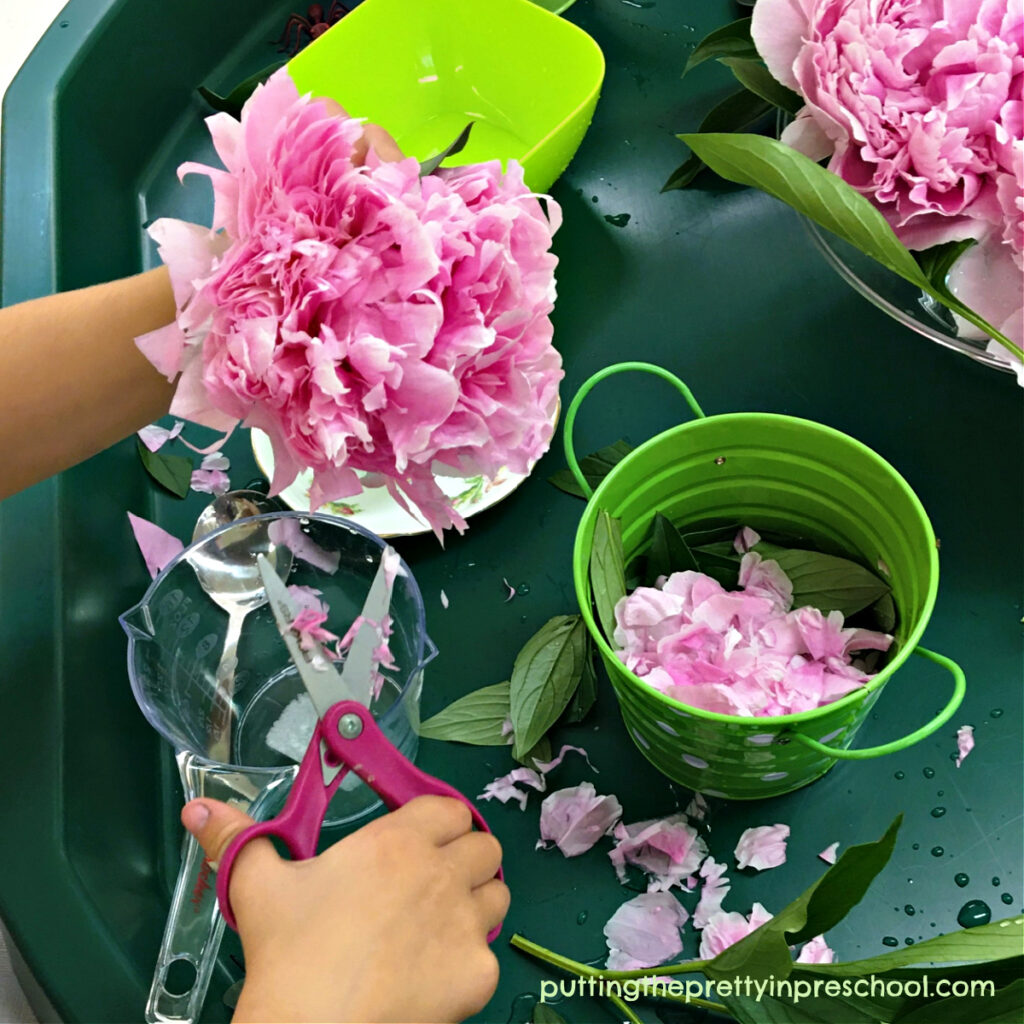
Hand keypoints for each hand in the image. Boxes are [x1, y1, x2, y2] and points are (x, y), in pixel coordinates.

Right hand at [182, 795, 507, 1022]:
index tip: (422, 840)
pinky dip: (469, 962)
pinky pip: (489, 955)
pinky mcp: (478, 974)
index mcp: (398, 841)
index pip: (449, 808)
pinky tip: (434, 975)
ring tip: (441, 923)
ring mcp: (465, 924)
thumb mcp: (257, 886)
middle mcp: (441, 873)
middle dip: (465, 857)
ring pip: (496, 894)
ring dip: (477, 901)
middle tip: (433, 883)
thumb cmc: (288, 951)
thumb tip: (197, 809)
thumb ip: (234, 839)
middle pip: (483, 846)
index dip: (439, 821)